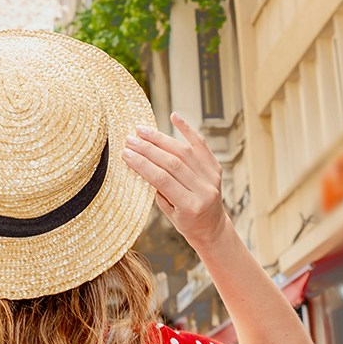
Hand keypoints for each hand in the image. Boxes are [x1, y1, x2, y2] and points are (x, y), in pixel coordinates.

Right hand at [121, 113, 228, 245]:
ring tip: (141, 130)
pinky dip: (187, 129)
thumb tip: (140, 161)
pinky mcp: (216, 167)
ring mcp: (212, 177)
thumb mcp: (169, 213)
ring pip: (184, 151)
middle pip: (172, 163)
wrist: (212, 226)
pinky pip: (201, 145)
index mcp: (191, 206)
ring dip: (160, 138)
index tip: (126, 154)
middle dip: (148, 149)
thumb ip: (158, 188)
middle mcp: (205, 190)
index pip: (162, 179)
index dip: (143, 165)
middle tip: (129, 139)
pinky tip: (174, 116)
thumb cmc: (186, 222)